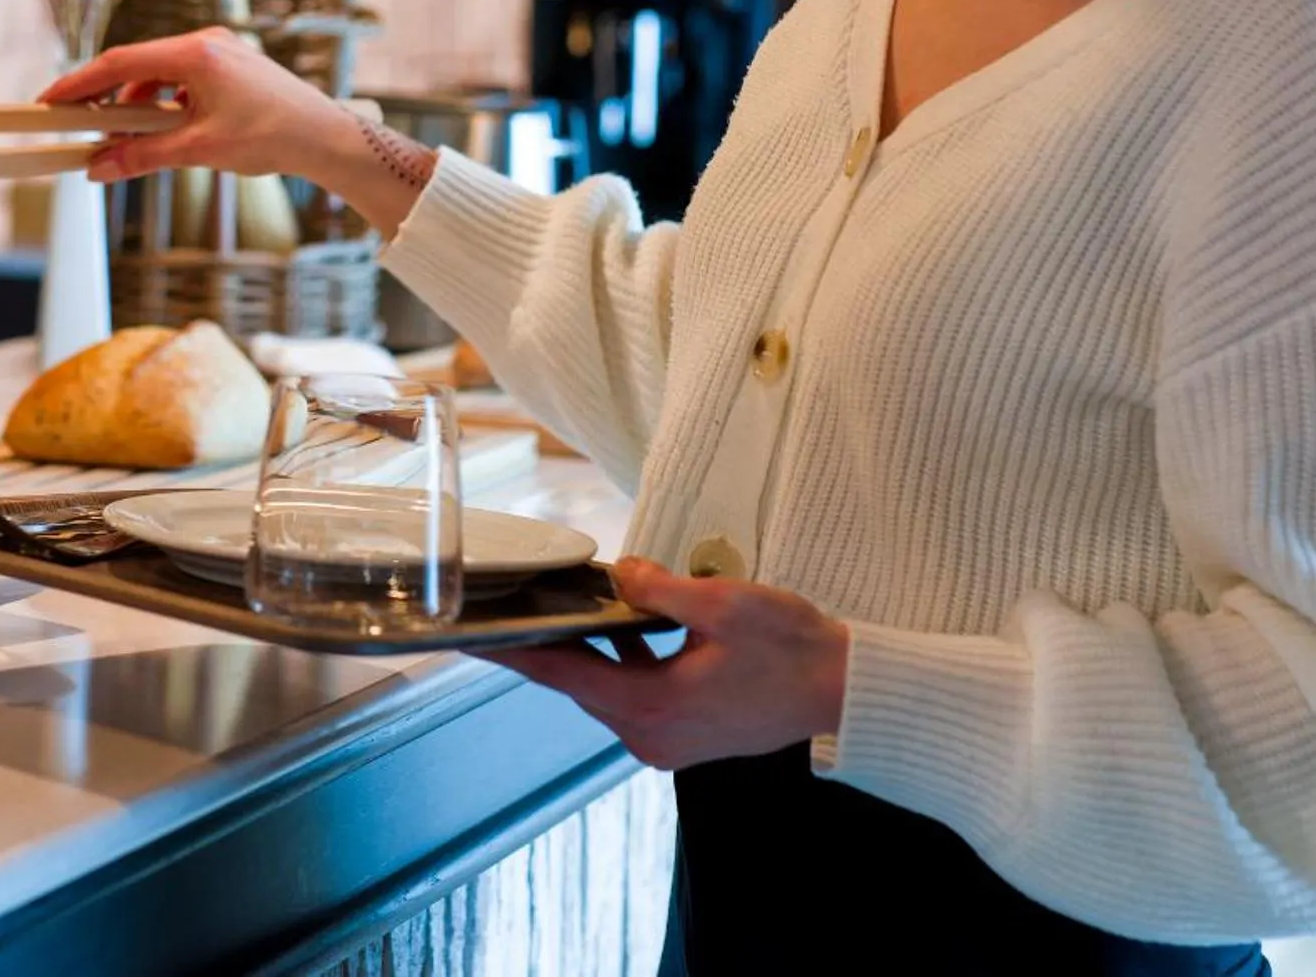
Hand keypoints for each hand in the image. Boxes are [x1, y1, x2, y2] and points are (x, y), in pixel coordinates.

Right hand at [39, 29, 439, 236]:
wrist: (324, 135)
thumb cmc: (271, 137)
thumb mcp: (199, 149)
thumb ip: (142, 155)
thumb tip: (97, 167)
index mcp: (195, 53)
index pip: (120, 62)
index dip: (78, 83)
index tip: (48, 101)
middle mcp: (205, 42)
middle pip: (135, 63)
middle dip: (102, 94)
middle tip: (72, 120)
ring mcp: (219, 50)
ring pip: (157, 72)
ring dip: (134, 102)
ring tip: (120, 136)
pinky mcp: (229, 64)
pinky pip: (180, 77)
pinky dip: (161, 101)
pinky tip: (158, 128)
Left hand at [495, 557, 850, 770]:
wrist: (845, 690)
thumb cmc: (793, 649)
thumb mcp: (722, 603)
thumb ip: (660, 589)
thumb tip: (622, 574)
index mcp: (651, 706)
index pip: (559, 671)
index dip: (510, 650)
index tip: (470, 634)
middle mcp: (650, 735)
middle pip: (577, 682)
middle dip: (544, 642)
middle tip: (505, 606)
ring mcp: (667, 741)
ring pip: (605, 688)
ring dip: (588, 649)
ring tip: (556, 608)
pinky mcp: (685, 735)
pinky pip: (634, 695)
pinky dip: (621, 662)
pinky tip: (620, 627)